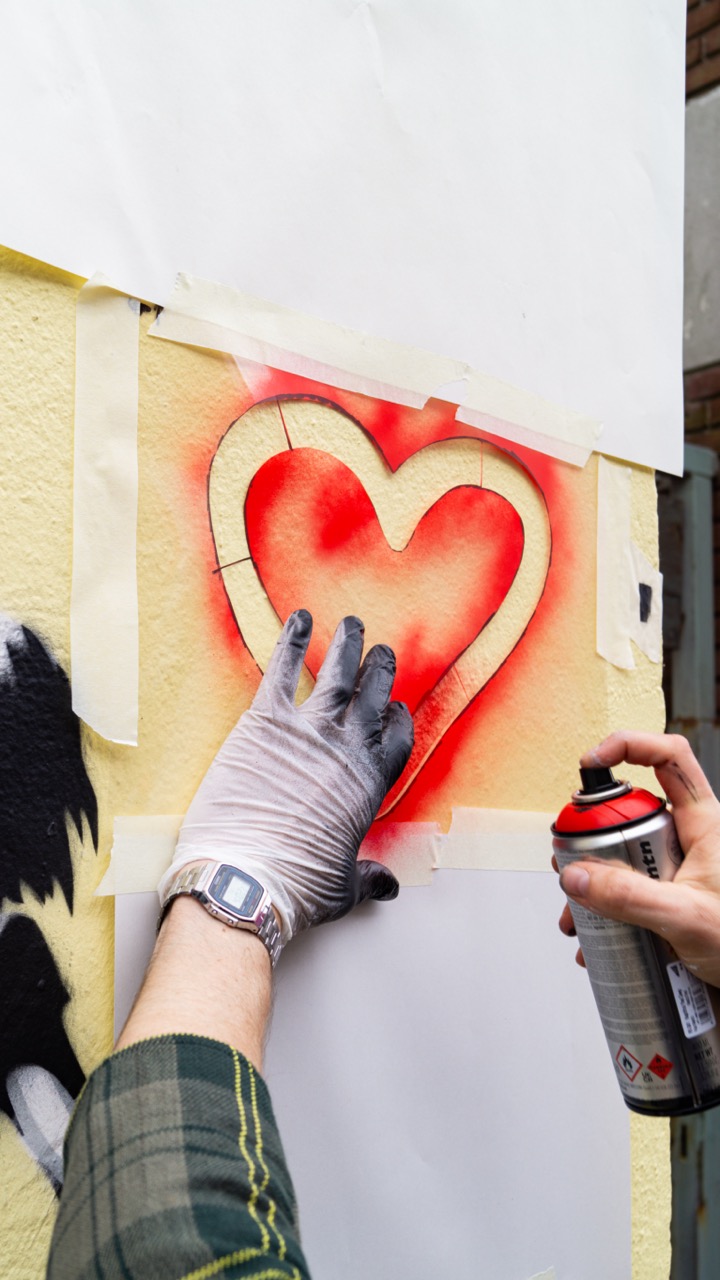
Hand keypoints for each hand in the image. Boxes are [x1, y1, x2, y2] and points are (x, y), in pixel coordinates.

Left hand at [159, 610, 413, 947]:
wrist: (245, 880)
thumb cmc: (295, 888)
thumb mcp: (343, 887)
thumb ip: (368, 877)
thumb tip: (388, 887)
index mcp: (368, 786)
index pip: (398, 738)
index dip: (399, 719)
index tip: (396, 706)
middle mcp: (347, 750)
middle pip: (374, 697)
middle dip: (380, 670)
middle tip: (381, 651)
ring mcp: (308, 731)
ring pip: (337, 675)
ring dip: (347, 644)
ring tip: (351, 624)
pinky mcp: (264, 722)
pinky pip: (282, 670)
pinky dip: (291, 640)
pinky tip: (298, 619)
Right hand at [557, 732, 719, 986]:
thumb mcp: (687, 918)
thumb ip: (629, 897)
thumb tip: (578, 877)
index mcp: (705, 822)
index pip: (668, 756)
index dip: (629, 744)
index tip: (593, 763)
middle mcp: (691, 837)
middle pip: (632, 812)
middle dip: (594, 837)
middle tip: (572, 864)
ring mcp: (681, 866)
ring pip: (627, 855)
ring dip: (597, 882)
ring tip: (579, 913)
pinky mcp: (674, 895)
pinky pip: (633, 889)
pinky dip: (609, 910)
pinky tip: (599, 939)